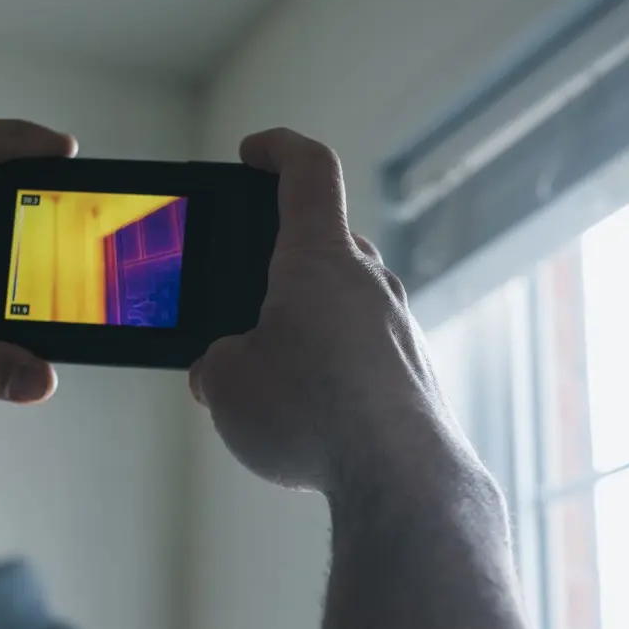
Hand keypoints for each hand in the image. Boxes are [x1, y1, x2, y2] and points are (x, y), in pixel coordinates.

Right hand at [190, 129, 479, 494]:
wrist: (400, 479)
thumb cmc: (312, 416)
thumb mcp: (227, 384)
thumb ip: (216, 362)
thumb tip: (225, 370)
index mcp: (319, 256)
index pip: (307, 170)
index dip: (277, 149)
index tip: (252, 153)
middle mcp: (368, 279)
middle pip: (324, 241)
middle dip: (279, 259)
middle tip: (240, 293)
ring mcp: (397, 325)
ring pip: (344, 299)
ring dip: (306, 318)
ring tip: (265, 370)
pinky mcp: (412, 370)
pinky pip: (364, 346)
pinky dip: (332, 360)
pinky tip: (307, 410)